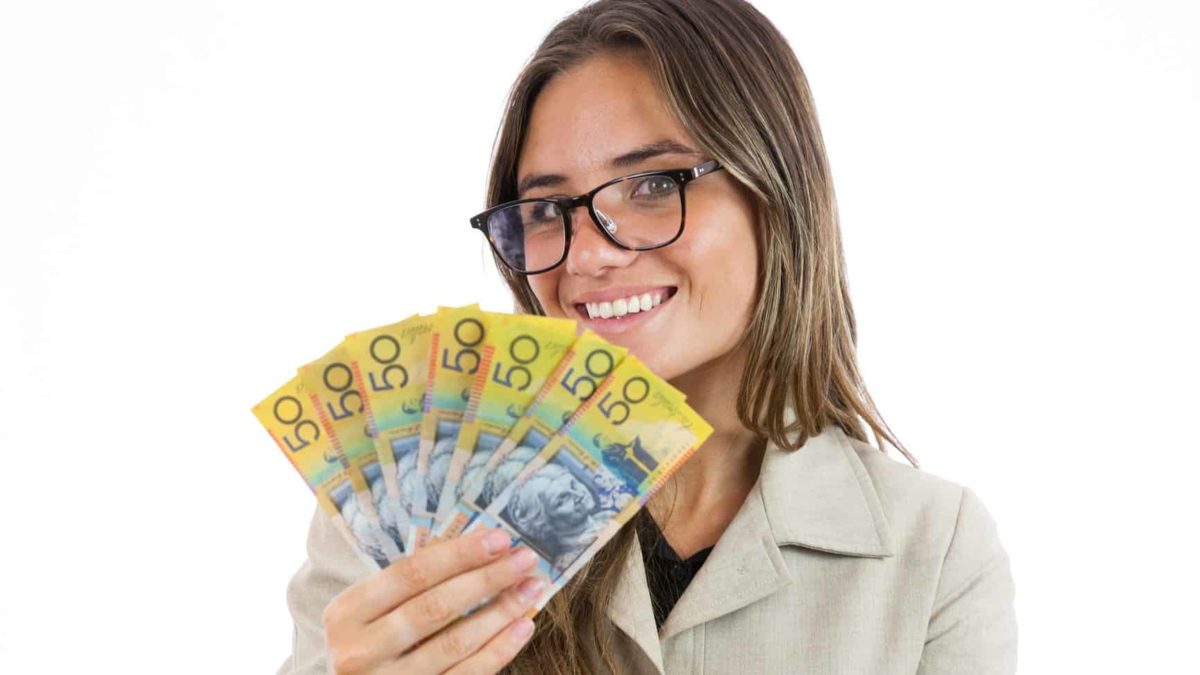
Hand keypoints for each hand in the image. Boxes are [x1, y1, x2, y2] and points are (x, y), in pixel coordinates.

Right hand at [323, 527, 542, 673]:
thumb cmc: (367, 643)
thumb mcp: (368, 612)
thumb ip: (409, 586)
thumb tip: (480, 546)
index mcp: (345, 613)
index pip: (411, 574)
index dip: (459, 554)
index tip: (500, 538)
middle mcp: (359, 651)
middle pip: (436, 607)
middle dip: (487, 579)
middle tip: (525, 559)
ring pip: (455, 643)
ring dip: (501, 613)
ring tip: (531, 589)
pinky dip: (498, 650)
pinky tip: (522, 627)